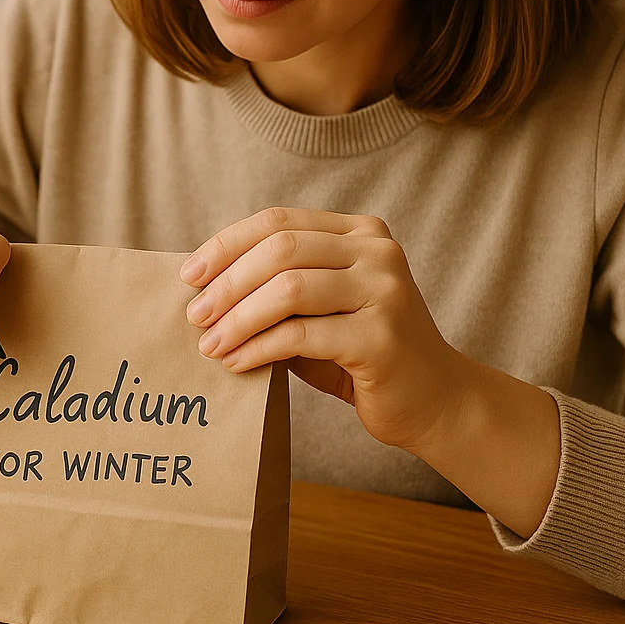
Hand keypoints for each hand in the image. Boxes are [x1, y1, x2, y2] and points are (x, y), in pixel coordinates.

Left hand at [180, 206, 470, 453]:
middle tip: (194, 315)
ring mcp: (385, 292)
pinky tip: (237, 363)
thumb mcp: (321, 308)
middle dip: (227, 283)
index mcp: (361, 232)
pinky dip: (259, 348)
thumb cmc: (363, 353)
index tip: (189, 275)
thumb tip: (204, 287)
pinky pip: (301, 335)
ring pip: (288, 289)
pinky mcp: (382, 338)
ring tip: (209, 344)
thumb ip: (279, 287)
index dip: (226, 245)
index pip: (279, 222)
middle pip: (280, 250)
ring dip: (237, 318)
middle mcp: (378, 252)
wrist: (435, 401)